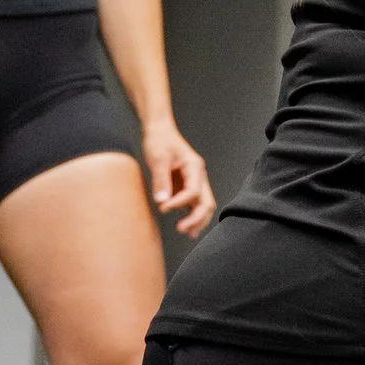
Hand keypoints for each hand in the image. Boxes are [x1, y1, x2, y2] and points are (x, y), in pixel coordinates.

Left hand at [142, 116, 215, 238]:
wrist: (159, 132)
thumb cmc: (160, 141)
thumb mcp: (158, 158)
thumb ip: (161, 180)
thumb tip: (162, 201)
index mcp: (195, 167)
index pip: (193, 191)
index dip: (179, 202)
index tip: (164, 208)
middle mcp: (198, 176)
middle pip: (206, 202)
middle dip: (197, 218)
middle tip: (182, 229)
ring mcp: (195, 182)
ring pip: (204, 205)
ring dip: (198, 220)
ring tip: (188, 233)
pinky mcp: (187, 186)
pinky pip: (195, 204)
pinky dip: (193, 216)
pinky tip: (188, 228)